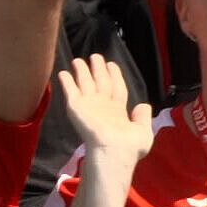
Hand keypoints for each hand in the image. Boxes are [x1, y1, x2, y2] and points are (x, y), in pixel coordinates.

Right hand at [53, 53, 151, 176]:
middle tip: (95, 56)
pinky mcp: (77, 108)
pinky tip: (63, 73)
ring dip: (81, 72)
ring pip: (85, 84)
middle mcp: (103, 106)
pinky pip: (71, 91)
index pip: (116, 88)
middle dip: (98, 69)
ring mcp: (89, 106)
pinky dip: (67, 82)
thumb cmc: (130, 145)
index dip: (114, 75)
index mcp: (118, 111)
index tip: (111, 64)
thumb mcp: (143, 131)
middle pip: (100, 82)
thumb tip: (142, 105)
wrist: (114, 151)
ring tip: (77, 60)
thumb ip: (143, 117)